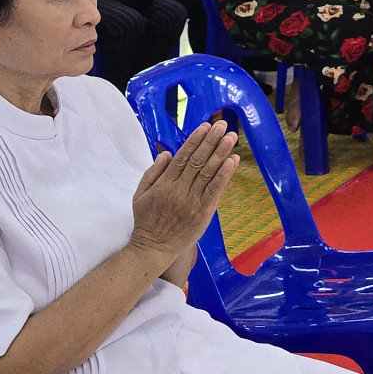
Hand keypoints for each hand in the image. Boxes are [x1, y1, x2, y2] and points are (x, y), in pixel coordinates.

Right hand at [129, 123, 239, 261]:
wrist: (153, 248)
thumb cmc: (146, 220)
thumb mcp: (140, 194)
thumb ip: (152, 173)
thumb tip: (166, 154)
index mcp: (164, 184)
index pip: (182, 157)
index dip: (195, 140)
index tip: (205, 127)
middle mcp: (179, 190)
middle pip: (198, 161)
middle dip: (211, 141)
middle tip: (222, 125)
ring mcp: (193, 201)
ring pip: (208, 172)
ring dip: (221, 153)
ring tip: (231, 137)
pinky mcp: (204, 212)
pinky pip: (215, 190)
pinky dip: (224, 175)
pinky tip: (232, 160)